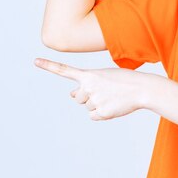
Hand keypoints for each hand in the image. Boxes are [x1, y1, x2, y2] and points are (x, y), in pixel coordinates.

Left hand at [35, 57, 155, 120]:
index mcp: (89, 75)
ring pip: (87, 107)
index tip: (35, 61)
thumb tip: (71, 95)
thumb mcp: (104, 76)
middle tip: (104, 92)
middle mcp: (88, 87)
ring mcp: (94, 100)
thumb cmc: (124, 80)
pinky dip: (102, 114)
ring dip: (97, 104)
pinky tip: (113, 106)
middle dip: (86, 96)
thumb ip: (86, 83)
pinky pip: (94, 116)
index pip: (65, 70)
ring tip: (112, 97)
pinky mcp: (102, 112)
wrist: (142, 88)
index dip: (49, 66)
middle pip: (77, 97)